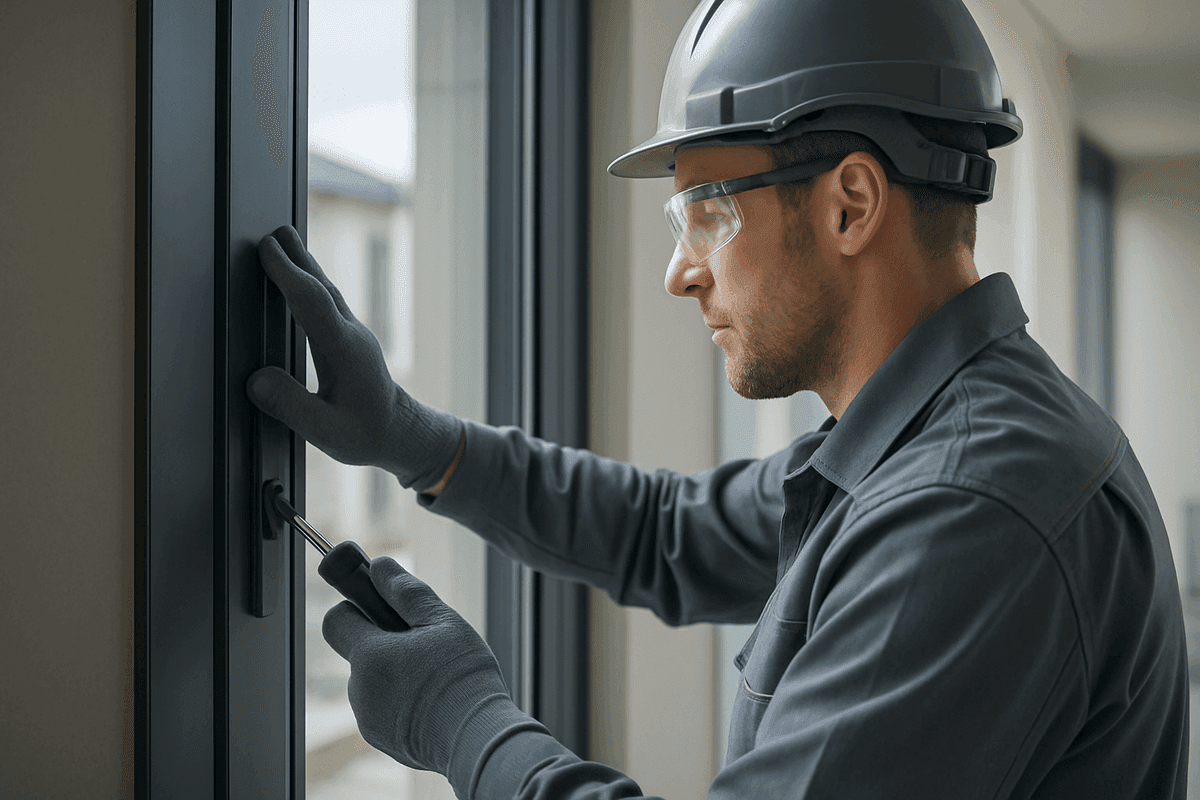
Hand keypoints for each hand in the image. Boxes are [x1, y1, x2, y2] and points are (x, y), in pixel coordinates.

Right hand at [246, 225, 461, 490]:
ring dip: (304, 265)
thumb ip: (290, 406)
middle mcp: (351, 335)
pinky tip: (300, 279)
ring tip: (283, 241)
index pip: (312, 303)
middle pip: (321, 287)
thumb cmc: (366, 435)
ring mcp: (353, 335)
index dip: (288, 274)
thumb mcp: (326, 431)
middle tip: (273, 231)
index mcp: (344, 351)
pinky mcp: (351, 339)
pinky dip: (310, 283)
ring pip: (327, 291)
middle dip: (296, 258)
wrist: (401, 433)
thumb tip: (256, 380)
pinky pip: (328, 302)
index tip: (266, 250)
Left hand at [322, 557, 526, 775]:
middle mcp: (359, 690)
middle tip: (425, 644)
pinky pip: (384, 709)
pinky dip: (402, 702)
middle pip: (360, 651)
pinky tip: (435, 703)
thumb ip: (405, 592)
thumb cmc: (463, 677)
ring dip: (395, 673)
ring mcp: (368, 720)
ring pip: (373, 681)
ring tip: (436, 678)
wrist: (478, 739)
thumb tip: (378, 566)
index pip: (336, 619)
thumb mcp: (442, 622)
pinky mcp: (383, 741)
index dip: (356, 606)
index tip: (379, 605)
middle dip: (385, 642)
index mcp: (369, 656)